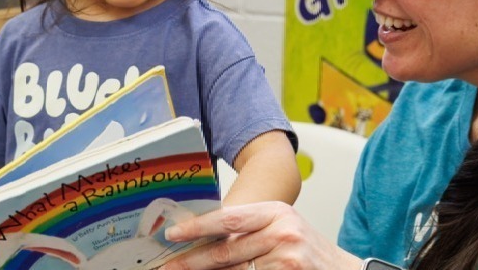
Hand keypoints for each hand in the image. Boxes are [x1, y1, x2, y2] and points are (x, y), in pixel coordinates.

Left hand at [162, 202, 361, 269]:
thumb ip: (250, 231)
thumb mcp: (282, 230)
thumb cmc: (309, 253)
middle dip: (193, 261)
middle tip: (169, 266)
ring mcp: (287, 258)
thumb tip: (206, 240)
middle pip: (226, 250)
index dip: (198, 227)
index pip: (229, 218)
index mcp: (276, 212)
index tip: (173, 234)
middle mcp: (282, 232)